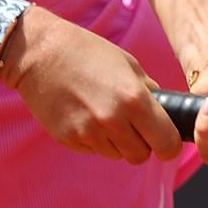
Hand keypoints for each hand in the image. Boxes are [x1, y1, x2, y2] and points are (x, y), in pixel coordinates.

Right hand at [3, 9, 184, 164]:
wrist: (40, 52)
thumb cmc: (87, 52)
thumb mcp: (127, 63)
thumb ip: (148, 91)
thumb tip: (165, 115)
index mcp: (134, 99)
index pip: (167, 144)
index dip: (168, 145)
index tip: (164, 141)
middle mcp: (113, 120)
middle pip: (141, 156)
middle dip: (141, 144)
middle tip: (132, 125)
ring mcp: (89, 132)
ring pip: (117, 155)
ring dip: (116, 141)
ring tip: (102, 113)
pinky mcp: (69, 139)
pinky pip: (93, 150)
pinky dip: (94, 139)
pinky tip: (84, 114)